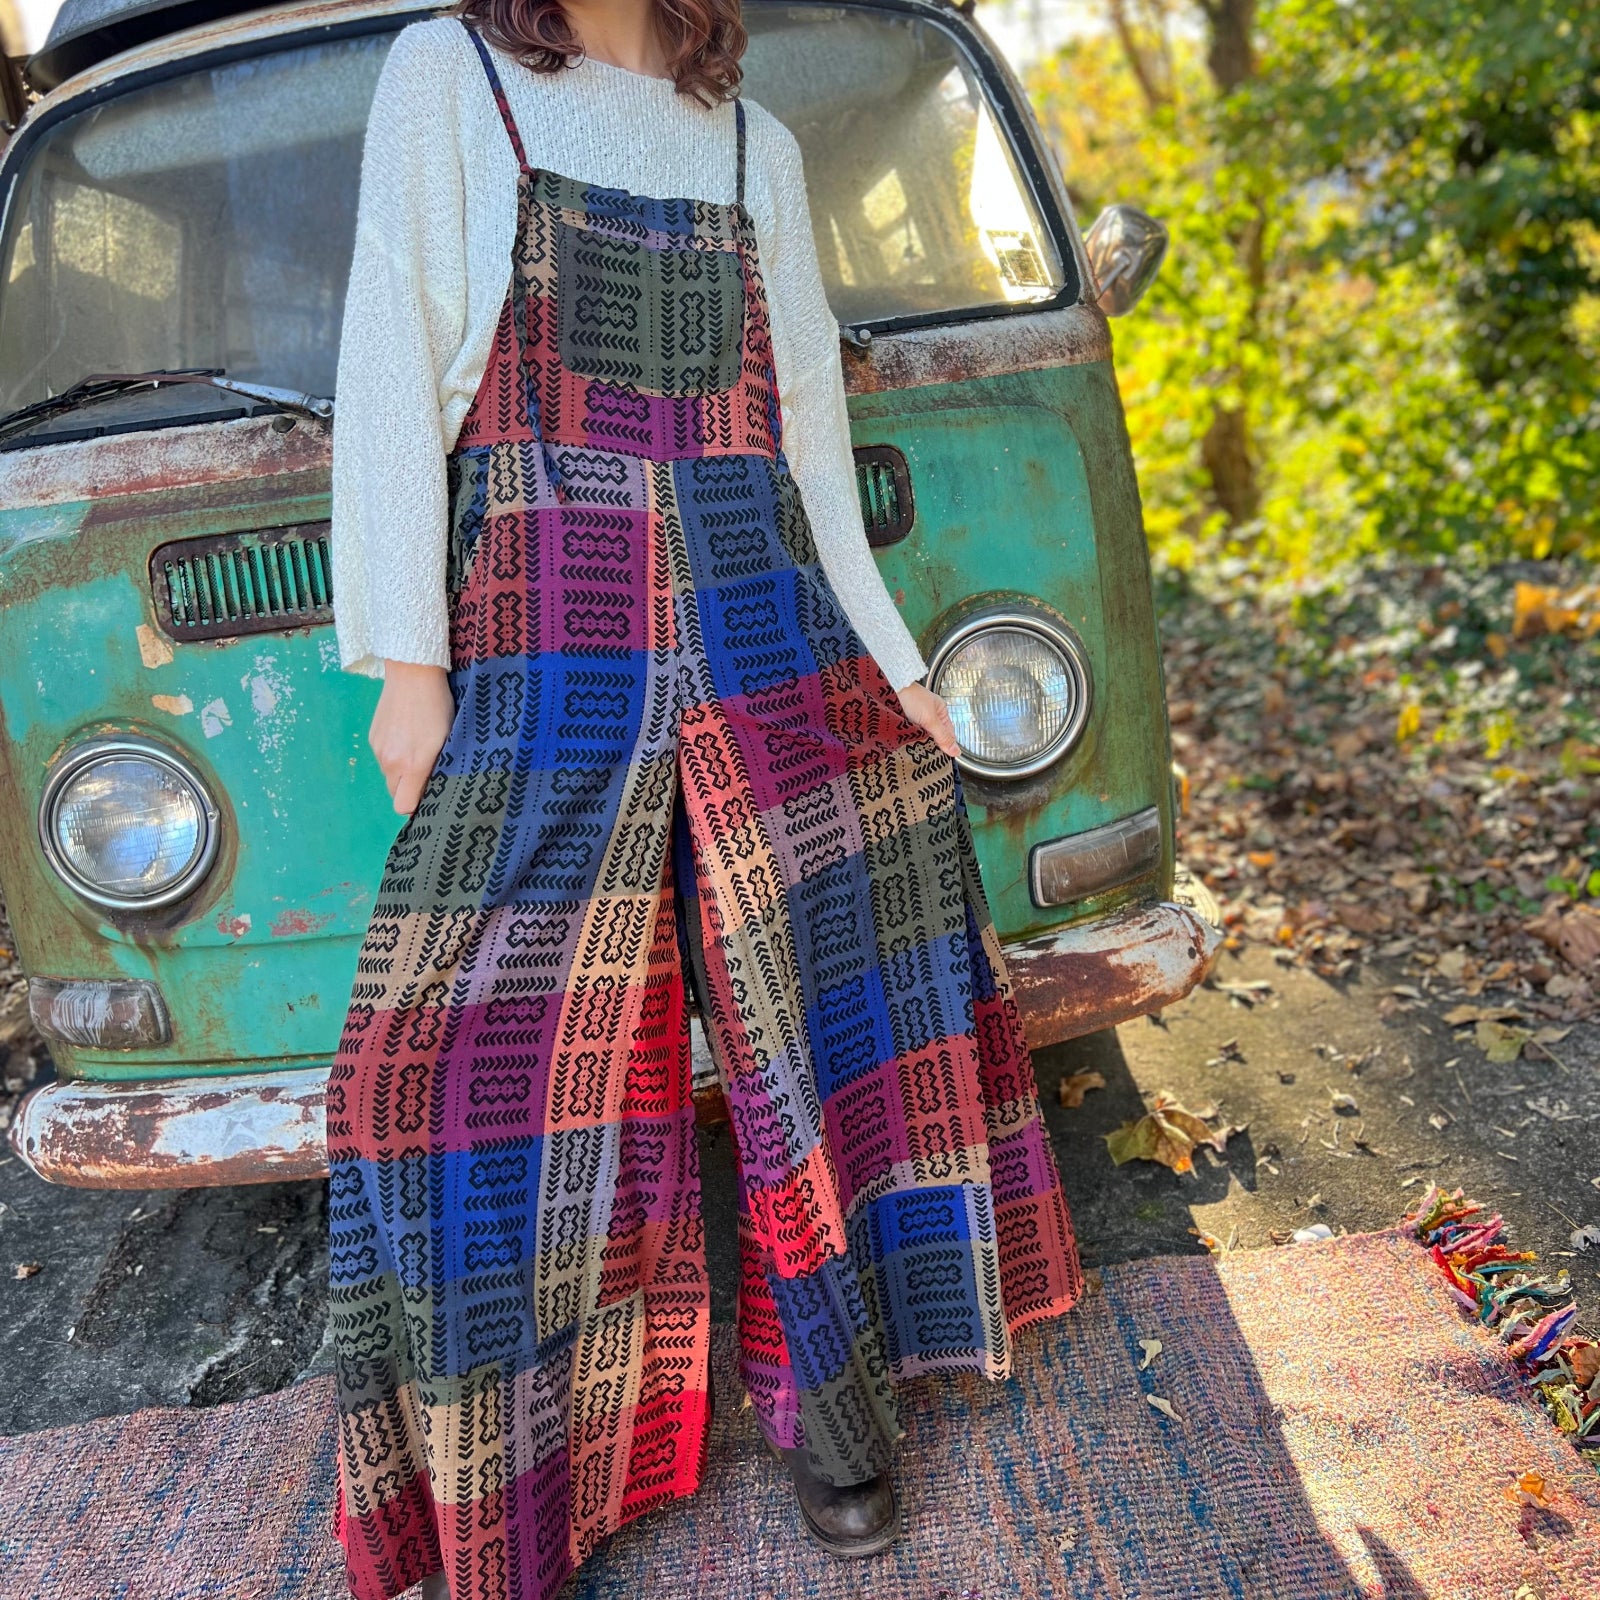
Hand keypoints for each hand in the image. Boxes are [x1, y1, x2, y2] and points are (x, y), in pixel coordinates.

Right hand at [370, 661, 454, 814]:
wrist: (412, 673)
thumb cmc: (438, 706)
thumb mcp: (447, 740)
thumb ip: (438, 769)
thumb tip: (433, 790)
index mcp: (413, 765)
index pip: (404, 805)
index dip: (416, 805)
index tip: (429, 796)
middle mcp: (390, 761)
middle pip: (395, 794)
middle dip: (409, 789)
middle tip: (427, 772)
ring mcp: (378, 749)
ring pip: (389, 776)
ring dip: (402, 771)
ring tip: (418, 749)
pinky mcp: (372, 738)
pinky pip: (383, 759)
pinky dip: (393, 756)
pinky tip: (406, 737)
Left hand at [895, 682, 959, 758]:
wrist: (888, 690)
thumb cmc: (910, 696)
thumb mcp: (930, 719)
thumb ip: (943, 736)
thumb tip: (956, 751)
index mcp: (940, 710)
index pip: (948, 733)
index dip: (947, 745)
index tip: (944, 757)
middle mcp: (928, 714)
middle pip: (934, 736)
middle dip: (931, 745)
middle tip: (929, 754)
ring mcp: (915, 718)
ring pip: (921, 737)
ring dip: (919, 742)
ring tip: (917, 750)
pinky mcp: (903, 722)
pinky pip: (909, 735)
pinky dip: (909, 739)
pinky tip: (907, 744)